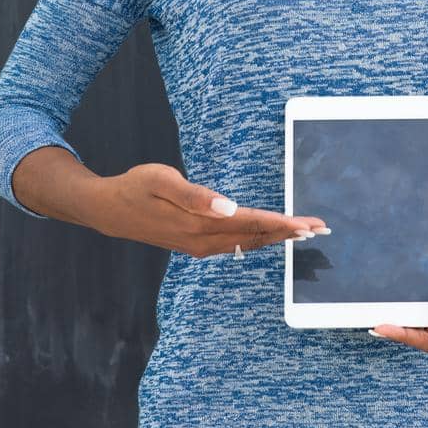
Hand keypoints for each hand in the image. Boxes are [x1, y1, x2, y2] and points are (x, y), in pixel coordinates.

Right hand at [99, 163, 326, 256]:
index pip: (251, 223)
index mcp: (199, 223)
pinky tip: (267, 237)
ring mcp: (198, 246)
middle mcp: (202, 240)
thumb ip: (195, 195)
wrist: (108, 210)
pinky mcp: (194, 244)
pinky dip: (256, 239)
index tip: (307, 224)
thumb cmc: (135, 187)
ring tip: (302, 233)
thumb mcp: (161, 181)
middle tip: (320, 229)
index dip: (282, 224)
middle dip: (288, 233)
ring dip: (276, 238)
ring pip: (246, 243)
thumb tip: (228, 208)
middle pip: (254, 237)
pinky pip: (234, 244)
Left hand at [367, 198, 427, 352]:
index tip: (383, 326)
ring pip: (415, 312)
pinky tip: (383, 285)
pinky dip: (399, 294)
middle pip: (419, 330)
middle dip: (396, 329)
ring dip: (396, 313)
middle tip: (371, 318)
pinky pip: (414, 292)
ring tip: (372, 306)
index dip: (406, 337)